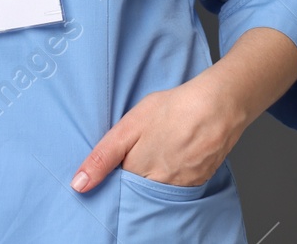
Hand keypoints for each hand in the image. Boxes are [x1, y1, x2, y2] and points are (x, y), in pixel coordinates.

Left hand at [69, 73, 248, 191]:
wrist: (217, 106)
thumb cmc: (171, 110)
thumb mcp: (128, 127)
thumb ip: (102, 157)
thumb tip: (78, 185)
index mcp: (137, 174)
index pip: (117, 187)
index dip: (115, 175)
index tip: (117, 163)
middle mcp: (159, 187)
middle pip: (138, 191)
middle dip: (134, 178)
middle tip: (142, 151)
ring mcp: (182, 186)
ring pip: (159, 190)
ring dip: (155, 176)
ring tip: (161, 148)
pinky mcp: (199, 181)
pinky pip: (180, 186)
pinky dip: (175, 174)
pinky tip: (177, 153)